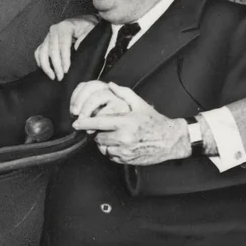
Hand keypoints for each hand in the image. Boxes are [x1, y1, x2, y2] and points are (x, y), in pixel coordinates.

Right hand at [34, 15, 98, 79]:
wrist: (83, 22)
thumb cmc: (88, 27)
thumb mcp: (90, 30)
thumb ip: (84, 38)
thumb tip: (76, 48)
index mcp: (65, 27)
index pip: (63, 45)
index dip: (64, 59)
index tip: (66, 71)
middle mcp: (54, 30)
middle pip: (51, 50)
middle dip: (56, 66)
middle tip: (60, 77)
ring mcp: (48, 36)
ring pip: (42, 52)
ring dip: (46, 66)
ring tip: (53, 76)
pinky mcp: (46, 41)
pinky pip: (38, 52)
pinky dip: (40, 61)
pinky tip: (45, 70)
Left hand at [72, 83, 190, 164]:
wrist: (170, 140)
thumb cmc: (155, 122)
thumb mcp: (140, 104)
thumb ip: (123, 93)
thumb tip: (110, 85)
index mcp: (125, 123)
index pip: (98, 123)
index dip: (85, 123)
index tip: (76, 123)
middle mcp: (124, 138)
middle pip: (98, 137)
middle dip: (99, 132)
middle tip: (107, 128)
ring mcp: (125, 151)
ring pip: (103, 148)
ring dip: (104, 142)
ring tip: (114, 136)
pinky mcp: (127, 160)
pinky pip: (111, 156)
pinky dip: (111, 151)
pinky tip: (120, 144)